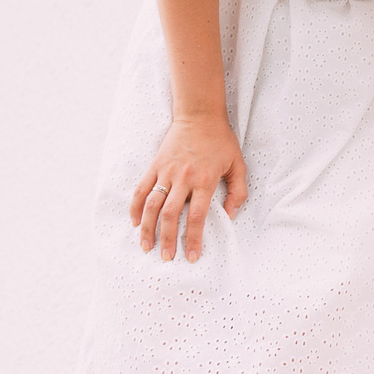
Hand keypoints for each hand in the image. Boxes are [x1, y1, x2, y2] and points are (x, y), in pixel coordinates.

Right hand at [131, 113, 248, 261]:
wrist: (200, 115)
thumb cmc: (221, 141)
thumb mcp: (238, 165)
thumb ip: (238, 192)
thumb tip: (229, 216)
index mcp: (205, 180)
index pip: (196, 217)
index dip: (192, 239)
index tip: (191, 256)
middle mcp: (183, 178)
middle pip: (170, 215)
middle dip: (167, 240)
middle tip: (167, 258)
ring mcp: (166, 171)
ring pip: (152, 205)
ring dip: (148, 229)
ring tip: (147, 247)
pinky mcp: (155, 165)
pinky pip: (142, 190)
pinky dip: (136, 208)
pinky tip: (135, 222)